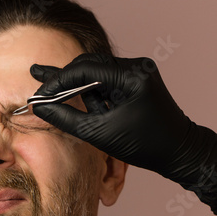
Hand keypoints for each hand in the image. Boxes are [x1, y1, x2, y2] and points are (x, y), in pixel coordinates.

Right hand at [30, 53, 216, 212]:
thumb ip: (66, 118)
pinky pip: (109, 80)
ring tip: (74, 104)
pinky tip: (95, 109)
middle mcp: (136, 67)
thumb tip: (40, 107)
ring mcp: (139, 71)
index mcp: (131, 77)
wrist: (178, 151)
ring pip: (97, 72)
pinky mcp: (138, 79)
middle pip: (89, 64)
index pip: (85, 69)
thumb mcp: (99, 134)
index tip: (40, 94)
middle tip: (38, 77)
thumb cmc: (143, 145)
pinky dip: (97, 94)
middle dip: (65, 79)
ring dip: (82, 88)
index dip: (58, 81)